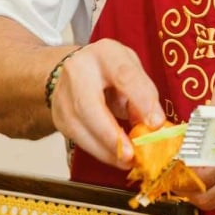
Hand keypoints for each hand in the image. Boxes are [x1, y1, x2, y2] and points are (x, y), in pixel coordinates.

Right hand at [48, 39, 163, 169]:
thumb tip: (154, 123)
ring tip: (128, 161)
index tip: (155, 122)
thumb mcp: (133, 71)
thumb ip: (144, 92)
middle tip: (131, 154)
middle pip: (89, 105)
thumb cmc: (110, 70)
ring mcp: (63, 95)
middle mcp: (78, 71)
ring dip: (106, 150)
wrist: (76, 70)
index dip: (140, 99)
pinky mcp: (59, 117)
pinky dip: (99, 152)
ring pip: (79, 128)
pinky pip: (78, 139)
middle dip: (111, 134)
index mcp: (105, 54)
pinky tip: (115, 158)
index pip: (123, 74)